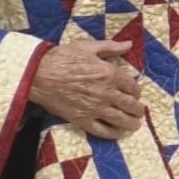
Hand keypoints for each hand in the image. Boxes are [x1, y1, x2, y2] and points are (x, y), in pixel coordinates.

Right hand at [27, 40, 144, 139]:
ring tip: (135, 124)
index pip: (132, 86)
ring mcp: (95, 108)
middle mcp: (106, 93)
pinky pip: (102, 131)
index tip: (135, 93)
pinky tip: (118, 134)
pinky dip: (113, 134)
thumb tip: (129, 44)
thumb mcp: (88, 47)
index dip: (136, 90)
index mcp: (110, 74)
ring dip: (131, 123)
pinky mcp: (82, 120)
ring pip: (121, 120)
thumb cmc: (63, 57)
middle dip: (137, 109)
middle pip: (130, 105)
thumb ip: (111, 47)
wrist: (39, 74)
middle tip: (139, 111)